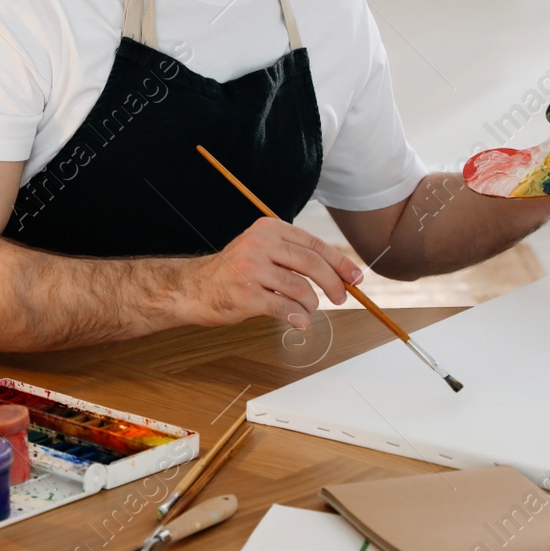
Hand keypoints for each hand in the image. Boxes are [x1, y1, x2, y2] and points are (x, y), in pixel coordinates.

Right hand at [188, 217, 363, 329]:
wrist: (194, 288)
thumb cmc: (233, 272)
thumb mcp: (260, 248)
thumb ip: (292, 254)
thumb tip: (338, 272)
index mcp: (267, 229)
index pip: (313, 244)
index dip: (339, 262)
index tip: (355, 277)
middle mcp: (259, 244)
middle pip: (312, 264)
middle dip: (333, 284)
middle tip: (341, 298)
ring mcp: (252, 270)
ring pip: (301, 289)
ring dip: (311, 304)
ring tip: (306, 308)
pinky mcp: (247, 295)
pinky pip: (285, 308)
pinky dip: (297, 317)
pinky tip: (299, 321)